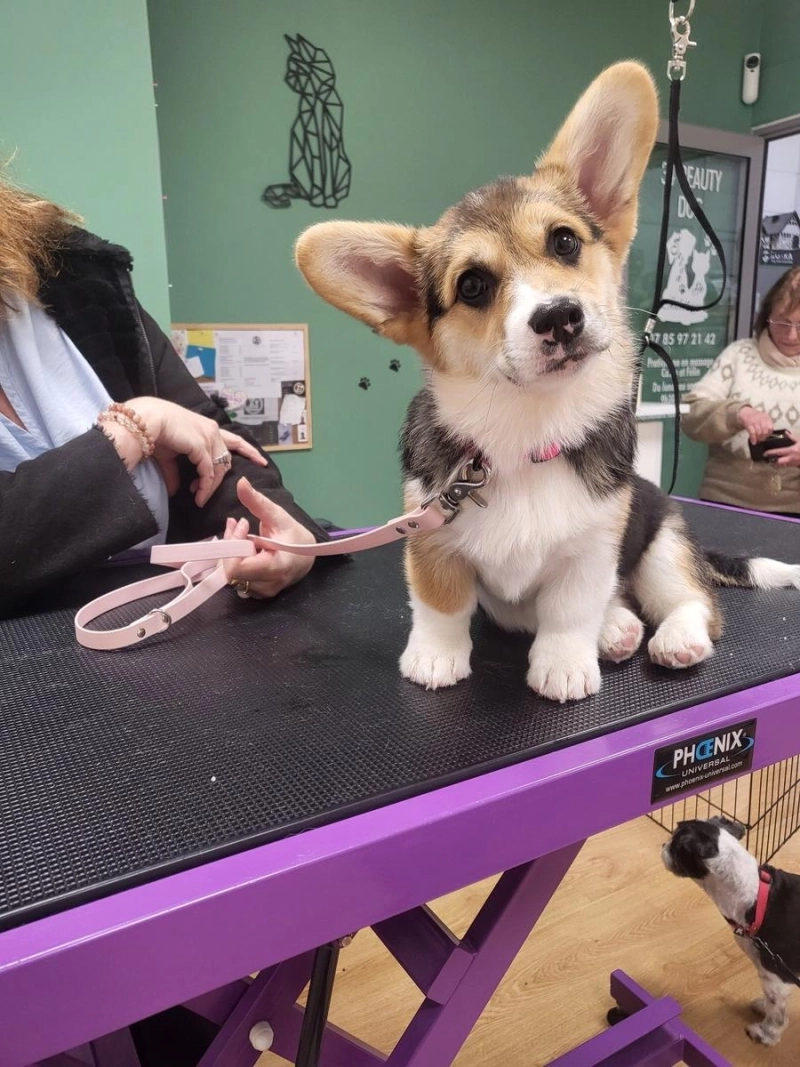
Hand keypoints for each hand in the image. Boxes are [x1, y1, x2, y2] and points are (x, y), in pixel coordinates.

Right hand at [126, 398, 265, 506]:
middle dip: (222, 479)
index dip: (248, 450)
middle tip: (206, 495)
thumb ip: (176, 472)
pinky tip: (198, 495)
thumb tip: (176, 490)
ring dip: (210, 487)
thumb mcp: (170, 454)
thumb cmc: (155, 432)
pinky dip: (205, 486)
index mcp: (208, 429)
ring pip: (219, 468)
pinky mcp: (202, 446)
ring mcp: (209, 437)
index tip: (260, 461)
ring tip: (199, 498)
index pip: (234, 440)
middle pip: (227, 459)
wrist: (144, 422)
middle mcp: (212, 431)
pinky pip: (209, 472)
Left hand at [223, 477, 314, 597]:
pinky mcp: (256, 593)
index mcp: (277, 567)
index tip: (243, 526)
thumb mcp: (278, 515)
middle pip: (232, 570)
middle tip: (239, 525)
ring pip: (231, 575)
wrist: (307, 557)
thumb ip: (257, 502)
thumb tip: (241, 482)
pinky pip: (236, 579)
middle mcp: (268, 584)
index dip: (234, 546)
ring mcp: (262, 592)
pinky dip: (234, 561)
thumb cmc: (294, 535)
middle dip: (231, 546)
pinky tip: (244, 547)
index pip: (238, 568)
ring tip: (242, 534)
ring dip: (231, 552)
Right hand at [737, 405, 773, 443]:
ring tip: (757, 441)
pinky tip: (753, 442)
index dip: (769, 434)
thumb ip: (766, 425)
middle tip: (761, 440)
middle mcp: (762, 419)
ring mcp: (755, 421)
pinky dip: (753, 438)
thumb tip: (768, 435)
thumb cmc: (754, 417)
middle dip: (763, 437)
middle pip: (765, 431)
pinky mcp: (749, 424)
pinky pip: (752, 433)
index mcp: (766, 418)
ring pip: (759, 433)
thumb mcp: (762, 418)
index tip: (766, 437)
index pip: (771, 428)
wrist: (744, 412)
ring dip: (758, 439)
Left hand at [764, 438, 799, 466]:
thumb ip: (792, 437)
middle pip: (778, 463)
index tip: (765, 453)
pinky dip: (785, 464)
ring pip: (783, 466)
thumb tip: (786, 433)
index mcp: (792, 450)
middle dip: (773, 462)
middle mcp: (792, 458)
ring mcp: (794, 463)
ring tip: (774, 461)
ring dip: (778, 464)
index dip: (770, 453)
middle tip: (768, 459)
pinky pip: (788, 466)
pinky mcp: (797, 466)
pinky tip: (783, 462)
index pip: (778, 452)